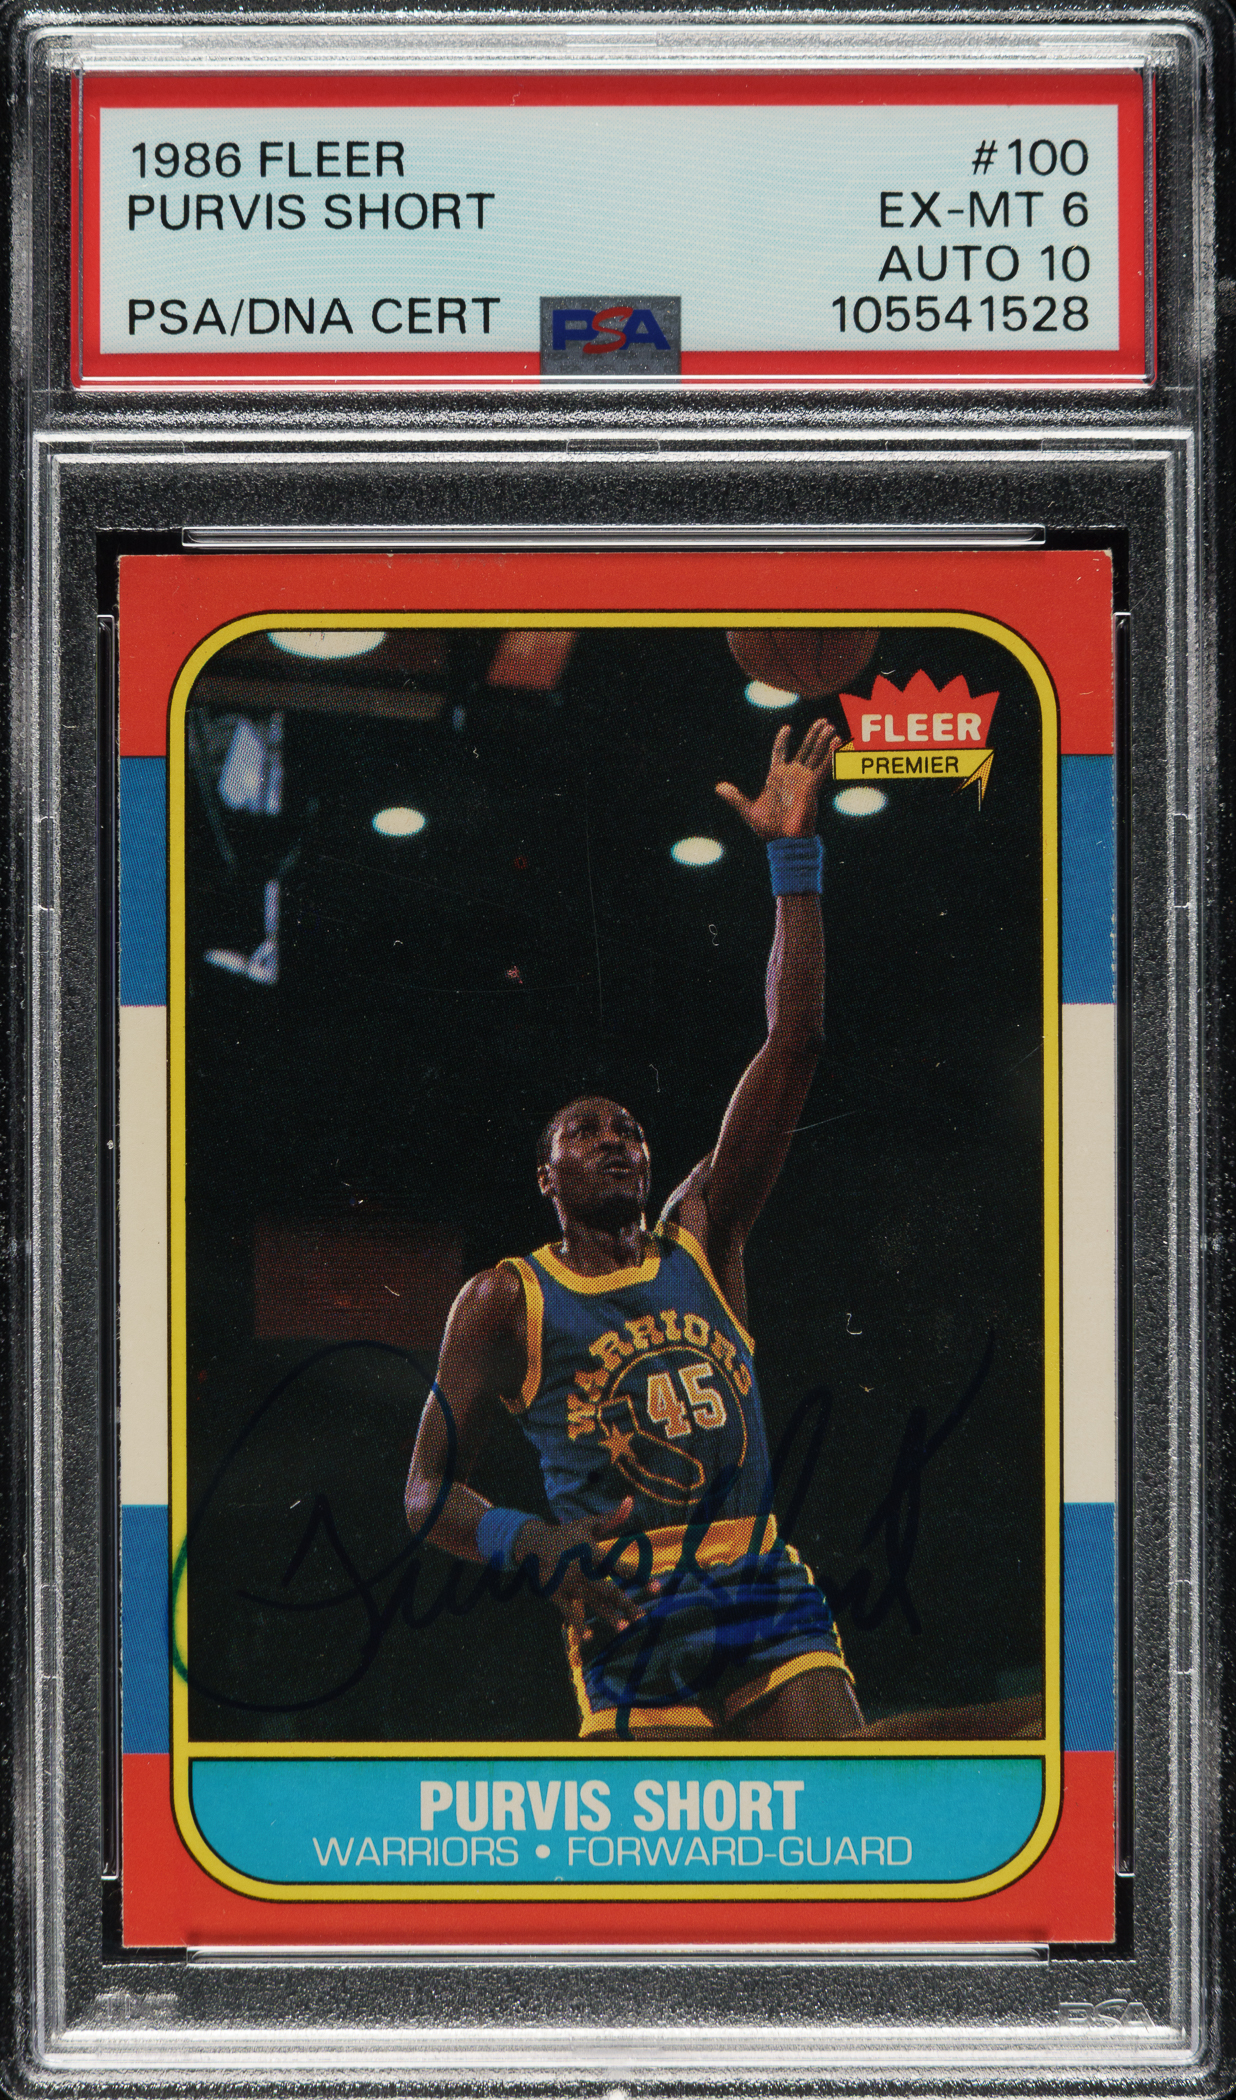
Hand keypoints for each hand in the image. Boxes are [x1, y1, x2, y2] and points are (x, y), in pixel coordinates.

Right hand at [515, 1497, 639, 1644]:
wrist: (533, 1544)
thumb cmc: (567, 1535)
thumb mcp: (588, 1524)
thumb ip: (612, 1518)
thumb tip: (631, 1501)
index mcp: (593, 1552)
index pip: (620, 1566)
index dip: (640, 1576)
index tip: (658, 1587)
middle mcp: (583, 1570)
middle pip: (608, 1590)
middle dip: (626, 1604)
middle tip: (644, 1617)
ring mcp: (569, 1584)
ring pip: (593, 1603)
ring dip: (609, 1616)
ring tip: (625, 1628)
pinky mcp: (557, 1595)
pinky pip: (569, 1613)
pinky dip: (577, 1625)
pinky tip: (587, 1638)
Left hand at [715, 718, 842, 839]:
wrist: (783, 841)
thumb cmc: (768, 829)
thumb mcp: (748, 810)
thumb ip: (735, 797)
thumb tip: (718, 788)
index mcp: (777, 778)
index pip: (781, 753)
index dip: (783, 741)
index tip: (787, 728)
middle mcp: (793, 776)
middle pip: (805, 750)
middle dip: (813, 735)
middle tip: (823, 721)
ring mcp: (804, 780)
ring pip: (816, 755)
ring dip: (823, 741)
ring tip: (830, 726)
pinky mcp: (812, 786)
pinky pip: (823, 768)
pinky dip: (830, 755)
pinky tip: (837, 742)